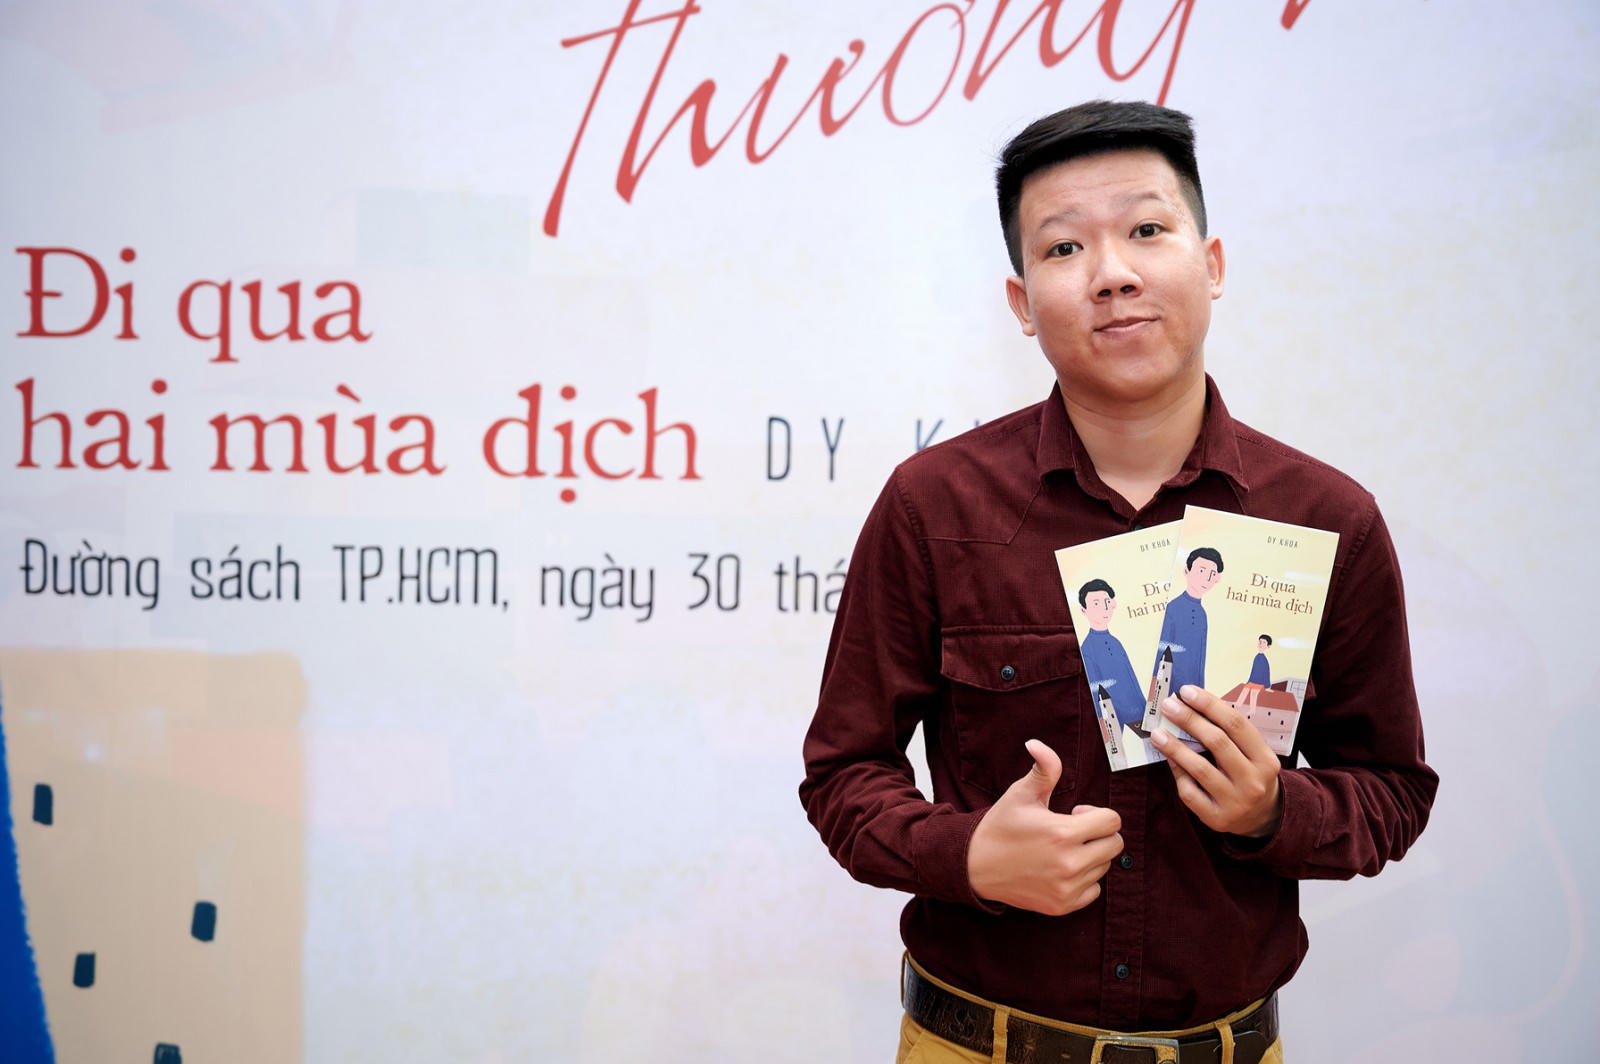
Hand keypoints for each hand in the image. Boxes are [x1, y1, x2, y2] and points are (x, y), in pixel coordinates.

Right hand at [967, 739, 1122, 914]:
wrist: (975, 866)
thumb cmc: (1001, 826)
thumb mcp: (1020, 793)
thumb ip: (1043, 769)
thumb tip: (1037, 743)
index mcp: (1062, 833)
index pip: (1112, 821)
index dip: (1096, 813)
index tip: (1076, 813)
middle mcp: (1069, 864)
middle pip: (1115, 845)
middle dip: (1099, 834)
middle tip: (1073, 832)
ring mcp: (1067, 888)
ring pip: (1104, 867)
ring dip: (1091, 856)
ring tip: (1063, 850)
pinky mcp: (1062, 906)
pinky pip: (1094, 891)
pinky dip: (1084, 880)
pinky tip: (1061, 870)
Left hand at [1151, 685, 1281, 836]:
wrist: (1262, 817)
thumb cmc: (1250, 775)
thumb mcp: (1253, 754)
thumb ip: (1230, 734)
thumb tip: (1192, 705)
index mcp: (1265, 759)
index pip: (1236, 725)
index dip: (1209, 705)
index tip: (1186, 691)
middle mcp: (1253, 781)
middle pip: (1217, 743)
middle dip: (1189, 720)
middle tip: (1168, 706)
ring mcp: (1235, 802)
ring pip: (1200, 768)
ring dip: (1175, 747)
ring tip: (1158, 732)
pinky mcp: (1216, 818)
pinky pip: (1190, 792)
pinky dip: (1177, 772)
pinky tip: (1168, 759)